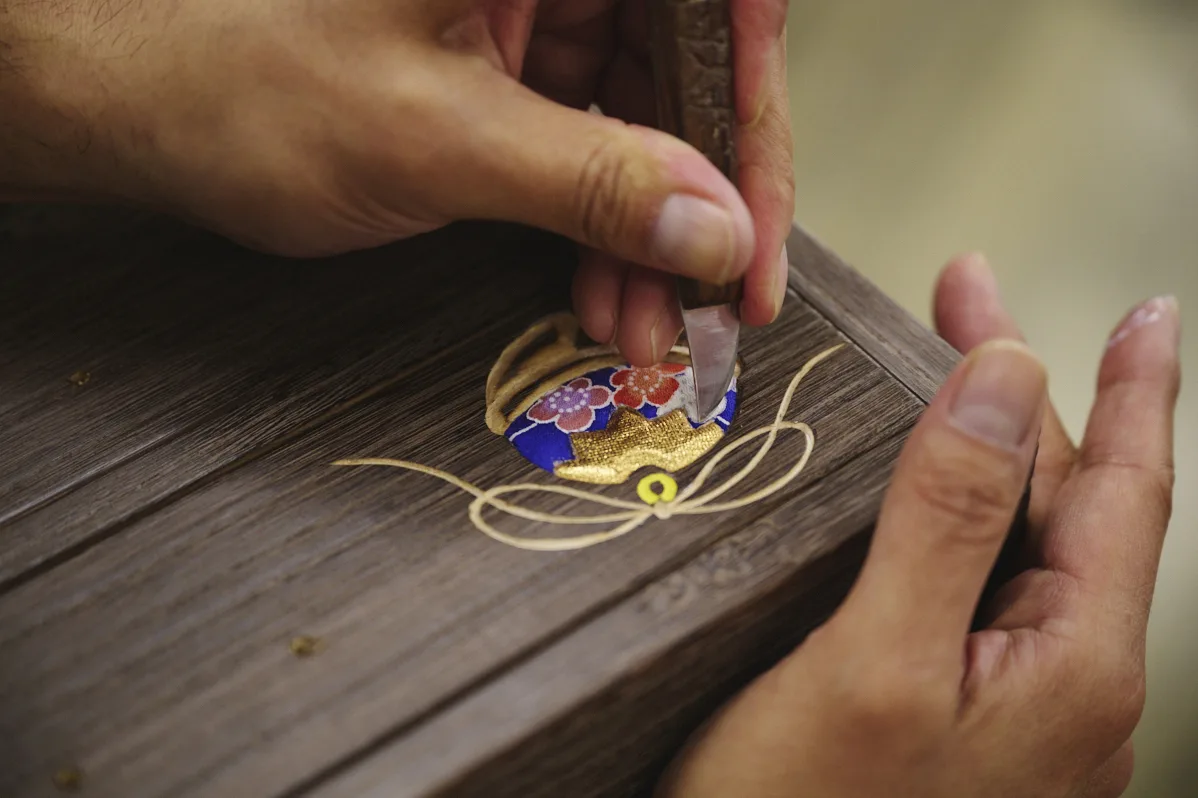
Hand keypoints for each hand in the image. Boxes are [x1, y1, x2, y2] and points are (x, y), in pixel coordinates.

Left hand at [0, 0, 792, 364]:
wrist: (145, 110)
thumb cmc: (245, 82)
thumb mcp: (438, 140)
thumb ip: (590, 181)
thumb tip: (715, 227)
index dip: (753, 103)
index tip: (755, 213)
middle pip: (692, 63)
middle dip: (704, 196)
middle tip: (719, 295)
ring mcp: (533, 15)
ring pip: (648, 120)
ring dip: (654, 234)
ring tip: (646, 325)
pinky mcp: (512, 74)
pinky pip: (596, 149)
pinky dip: (606, 230)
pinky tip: (606, 297)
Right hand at [657, 254, 1180, 797]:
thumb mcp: (873, 662)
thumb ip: (947, 517)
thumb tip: (1006, 375)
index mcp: (1073, 668)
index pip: (1125, 493)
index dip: (1134, 389)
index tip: (1145, 307)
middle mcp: (1064, 691)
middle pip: (1063, 508)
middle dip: (1019, 395)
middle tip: (959, 297)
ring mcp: (1012, 715)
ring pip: (1013, 548)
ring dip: (981, 454)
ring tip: (935, 380)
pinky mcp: (954, 725)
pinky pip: (972, 594)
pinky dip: (946, 521)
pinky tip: (909, 501)